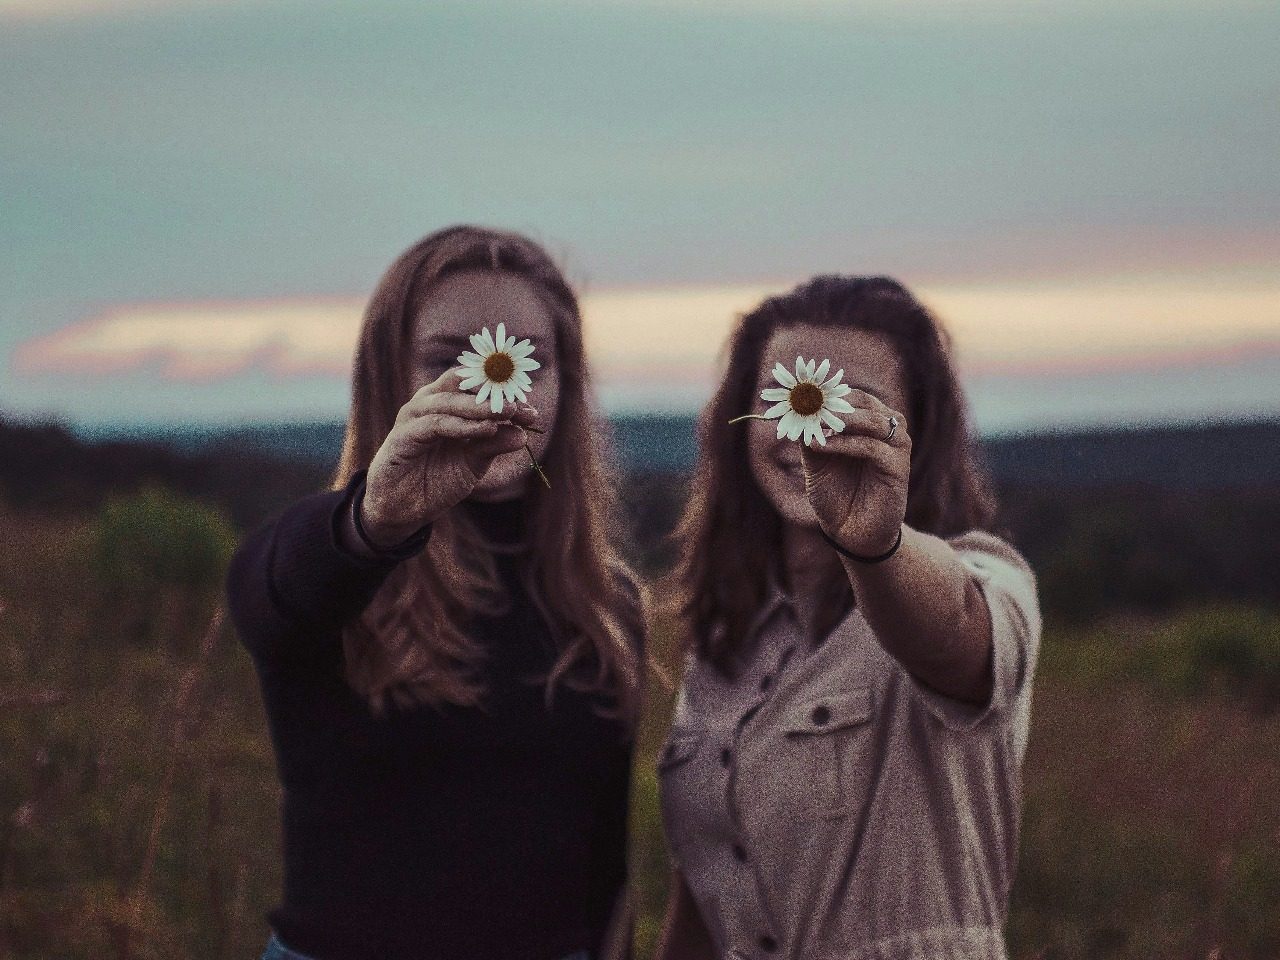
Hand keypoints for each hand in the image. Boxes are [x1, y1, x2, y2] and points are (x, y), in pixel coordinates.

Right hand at [360, 368, 540, 543]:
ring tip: (507, 413)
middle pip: (461, 384)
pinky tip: (485, 430)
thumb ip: (493, 445)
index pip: (476, 386)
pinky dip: (461, 425)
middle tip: (520, 407)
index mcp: (446, 404)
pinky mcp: (402, 436)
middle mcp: (428, 403)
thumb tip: (523, 434)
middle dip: (493, 394)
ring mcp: (413, 417)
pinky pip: (435, 424)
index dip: (504, 395)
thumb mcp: (473, 463)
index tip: (531, 412)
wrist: (403, 509)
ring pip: (449, 401)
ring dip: (480, 407)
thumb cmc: (436, 479)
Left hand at [798, 389, 909, 555]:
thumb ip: (810, 436)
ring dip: (840, 420)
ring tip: (814, 424)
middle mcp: (888, 430)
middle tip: (807, 405)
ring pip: (872, 421)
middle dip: (833, 403)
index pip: (853, 396)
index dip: (828, 393)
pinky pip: (871, 447)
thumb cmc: (836, 494)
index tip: (801, 393)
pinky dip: (844, 444)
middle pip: (864, 403)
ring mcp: (897, 447)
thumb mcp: (816, 462)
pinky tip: (821, 445)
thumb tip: (795, 411)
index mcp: (871, 423)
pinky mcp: (898, 468)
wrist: (851, 533)